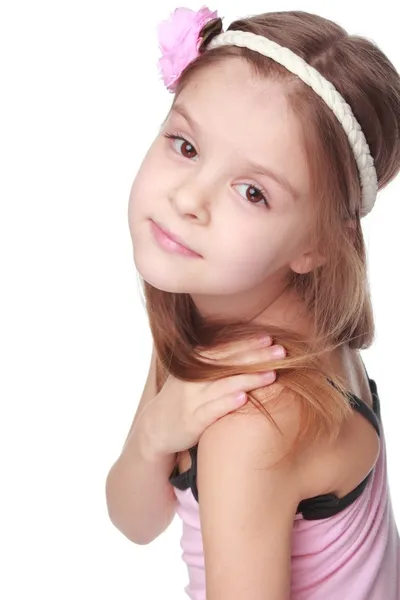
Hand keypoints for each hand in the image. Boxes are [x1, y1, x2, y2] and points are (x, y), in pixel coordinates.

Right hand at [138, 336, 285, 456]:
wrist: (155, 428)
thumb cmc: (182, 398)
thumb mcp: (194, 375)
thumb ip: (215, 363)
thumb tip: (248, 350)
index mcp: (195, 363)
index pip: (224, 349)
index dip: (247, 343)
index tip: (269, 338)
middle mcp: (193, 378)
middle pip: (228, 364)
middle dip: (256, 356)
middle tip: (281, 352)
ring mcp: (191, 399)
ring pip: (223, 385)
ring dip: (248, 378)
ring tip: (272, 374)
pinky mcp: (191, 420)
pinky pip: (210, 410)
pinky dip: (226, 403)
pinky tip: (243, 398)